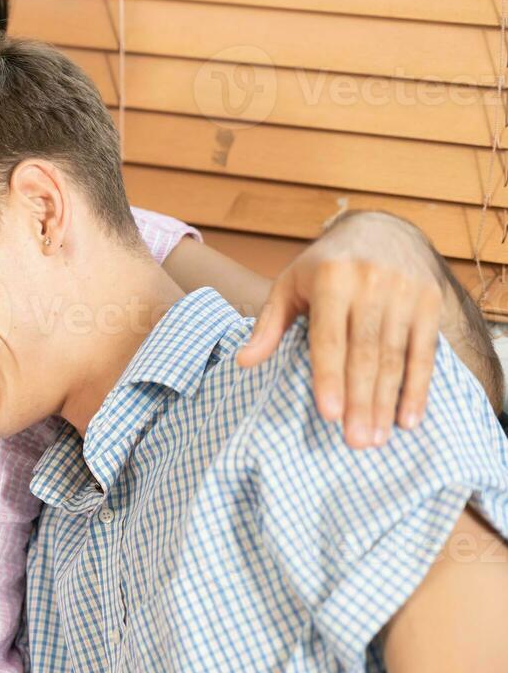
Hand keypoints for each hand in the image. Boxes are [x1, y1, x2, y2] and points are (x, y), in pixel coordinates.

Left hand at [236, 212, 443, 447]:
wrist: (381, 230)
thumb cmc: (324, 266)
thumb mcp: (289, 285)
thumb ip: (269, 325)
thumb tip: (243, 362)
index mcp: (332, 279)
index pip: (330, 338)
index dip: (330, 378)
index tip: (329, 415)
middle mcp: (372, 283)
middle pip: (365, 353)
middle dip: (361, 401)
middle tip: (356, 442)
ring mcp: (404, 292)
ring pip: (395, 357)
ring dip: (387, 402)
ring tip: (377, 439)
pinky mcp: (430, 302)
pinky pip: (424, 352)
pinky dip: (418, 388)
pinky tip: (408, 418)